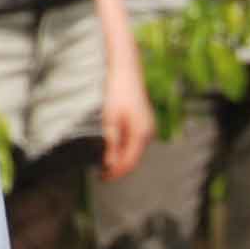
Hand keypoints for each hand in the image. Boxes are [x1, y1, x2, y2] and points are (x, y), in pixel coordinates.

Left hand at [98, 48, 153, 180]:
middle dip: (118, 167)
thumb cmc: (116, 92)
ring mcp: (148, 126)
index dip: (115, 173)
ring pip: (134, 150)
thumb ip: (111, 143)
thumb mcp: (109, 119)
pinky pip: (135, 141)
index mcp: (141, 133)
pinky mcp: (144, 121)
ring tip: (103, 163)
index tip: (102, 178)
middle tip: (100, 174)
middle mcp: (148, 132)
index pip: (129, 162)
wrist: (125, 70)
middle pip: (133, 158)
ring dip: (121, 158)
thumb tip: (110, 164)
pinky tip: (113, 148)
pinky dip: (124, 147)